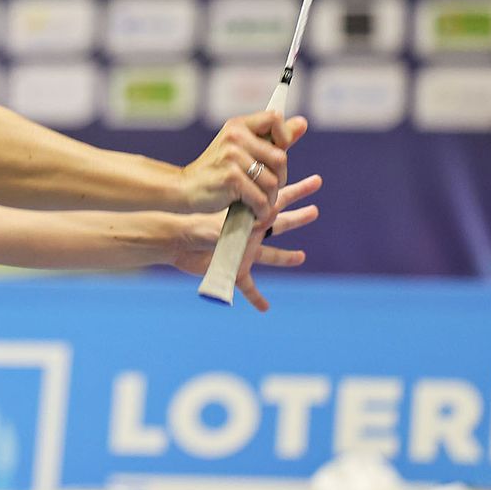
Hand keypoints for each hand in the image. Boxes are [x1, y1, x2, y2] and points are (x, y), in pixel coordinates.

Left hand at [172, 173, 322, 311]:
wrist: (174, 242)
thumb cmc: (193, 225)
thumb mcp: (221, 221)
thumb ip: (243, 220)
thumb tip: (268, 211)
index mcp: (249, 217)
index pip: (278, 201)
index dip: (296, 191)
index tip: (315, 181)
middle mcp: (250, 234)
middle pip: (281, 225)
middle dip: (299, 217)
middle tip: (316, 210)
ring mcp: (243, 253)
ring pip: (271, 255)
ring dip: (286, 257)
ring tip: (302, 257)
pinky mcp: (232, 271)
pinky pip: (248, 287)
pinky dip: (256, 298)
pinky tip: (265, 308)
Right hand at [178, 111, 306, 221]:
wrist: (184, 188)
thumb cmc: (216, 171)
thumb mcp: (242, 149)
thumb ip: (273, 138)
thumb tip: (303, 123)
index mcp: (238, 126)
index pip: (274, 118)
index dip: (284, 136)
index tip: (278, 153)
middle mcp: (234, 137)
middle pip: (280, 157)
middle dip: (280, 178)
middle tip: (269, 188)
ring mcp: (232, 157)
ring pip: (272, 182)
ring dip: (270, 198)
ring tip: (261, 203)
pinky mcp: (231, 178)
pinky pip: (261, 198)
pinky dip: (262, 210)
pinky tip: (255, 212)